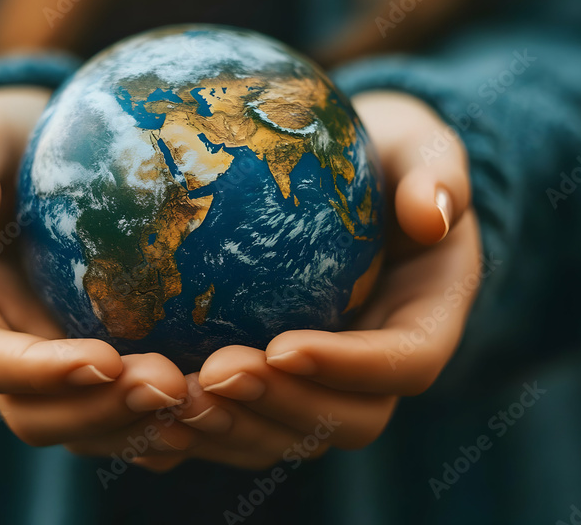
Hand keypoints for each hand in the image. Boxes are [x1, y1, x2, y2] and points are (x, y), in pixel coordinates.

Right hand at [0, 87, 197, 453]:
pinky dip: (163, 423)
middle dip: (100, 412)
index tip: (104, 360)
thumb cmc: (2, 143)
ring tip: (204, 404)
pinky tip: (217, 410)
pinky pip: (121, 413)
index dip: (37, 372)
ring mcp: (46, 368)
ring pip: (83, 428)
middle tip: (172, 387)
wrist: (31, 162)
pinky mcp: (92, 367)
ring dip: (139, 427)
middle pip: (34, 414)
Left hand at [135, 91, 482, 470]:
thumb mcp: (422, 145)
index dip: (348, 368)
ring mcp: (328, 383)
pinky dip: (201, 424)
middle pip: (346, 420)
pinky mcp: (278, 384)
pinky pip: (245, 420)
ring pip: (289, 434)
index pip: (402, 364)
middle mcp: (381, 367)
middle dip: (281, 408)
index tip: (283, 345)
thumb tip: (432, 214)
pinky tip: (145, 400)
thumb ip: (435, 174)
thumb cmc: (388, 154)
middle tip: (214, 374)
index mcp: (427, 319)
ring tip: (171, 396)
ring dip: (233, 426)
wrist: (356, 179)